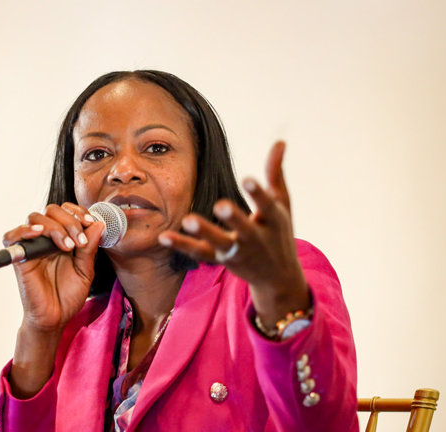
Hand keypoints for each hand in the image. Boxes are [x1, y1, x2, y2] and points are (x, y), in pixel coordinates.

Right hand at [4, 203, 106, 332]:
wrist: (56, 318)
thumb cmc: (68, 296)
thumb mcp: (85, 271)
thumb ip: (90, 248)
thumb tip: (99, 224)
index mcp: (62, 239)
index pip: (66, 212)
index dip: (78, 212)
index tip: (91, 223)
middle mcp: (45, 240)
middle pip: (51, 210)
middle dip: (70, 221)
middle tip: (80, 241)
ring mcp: (31, 247)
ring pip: (35, 218)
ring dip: (55, 227)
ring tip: (68, 245)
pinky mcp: (19, 258)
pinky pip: (12, 236)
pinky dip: (25, 230)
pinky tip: (40, 233)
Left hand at [159, 141, 310, 328]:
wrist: (277, 277)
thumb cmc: (279, 233)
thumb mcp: (282, 204)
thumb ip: (275, 173)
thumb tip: (279, 140)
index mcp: (273, 221)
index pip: (266, 205)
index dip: (257, 193)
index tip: (247, 179)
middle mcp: (255, 238)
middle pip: (243, 228)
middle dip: (233, 218)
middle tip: (220, 205)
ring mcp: (236, 251)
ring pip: (218, 242)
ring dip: (203, 232)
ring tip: (188, 220)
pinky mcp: (220, 259)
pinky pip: (198, 252)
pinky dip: (181, 245)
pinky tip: (164, 236)